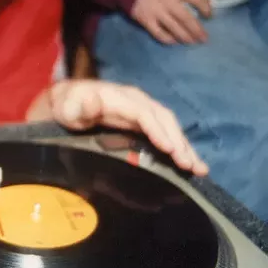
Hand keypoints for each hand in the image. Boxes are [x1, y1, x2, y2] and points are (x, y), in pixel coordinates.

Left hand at [48, 79, 208, 175]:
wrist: (69, 101)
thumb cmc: (69, 107)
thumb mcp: (70, 107)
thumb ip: (80, 107)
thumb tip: (93, 100)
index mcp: (122, 98)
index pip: (145, 114)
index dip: (158, 131)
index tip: (170, 150)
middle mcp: (138, 102)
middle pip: (164, 120)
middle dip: (178, 142)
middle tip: (189, 166)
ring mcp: (144, 110)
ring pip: (170, 127)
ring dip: (185, 147)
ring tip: (199, 168)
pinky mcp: (145, 121)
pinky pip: (166, 132)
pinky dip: (179, 147)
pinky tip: (189, 163)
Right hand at [131, 0, 212, 44]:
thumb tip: (200, 2)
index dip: (205, 8)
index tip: (209, 15)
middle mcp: (168, 1)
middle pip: (186, 19)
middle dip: (197, 30)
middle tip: (204, 38)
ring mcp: (157, 12)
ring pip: (174, 28)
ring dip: (185, 37)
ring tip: (192, 42)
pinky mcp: (146, 21)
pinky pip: (159, 34)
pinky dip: (168, 39)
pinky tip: (175, 41)